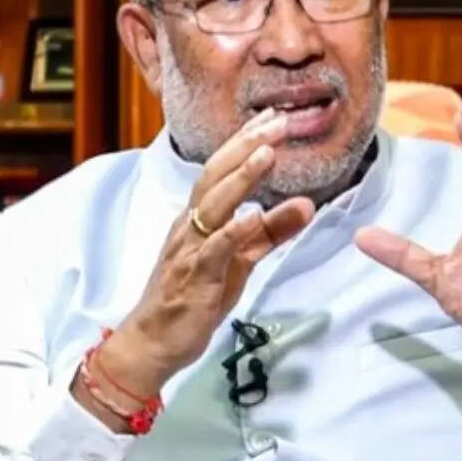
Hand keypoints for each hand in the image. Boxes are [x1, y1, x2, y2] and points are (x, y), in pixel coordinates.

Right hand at [76, 109, 313, 420]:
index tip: (274, 118)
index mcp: (199, 217)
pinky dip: (233, 232)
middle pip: (215, 176)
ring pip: (213, 206)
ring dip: (240, 178)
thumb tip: (308, 204)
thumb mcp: (241, 259)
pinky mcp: (194, 279)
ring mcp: (190, 250)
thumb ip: (272, 231)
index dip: (246, 142)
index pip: (222, 169)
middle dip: (246, 146)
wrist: (153, 342)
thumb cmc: (195, 296)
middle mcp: (190, 226)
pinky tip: (252, 217)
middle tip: (277, 123)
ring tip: (267, 155)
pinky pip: (213, 251)